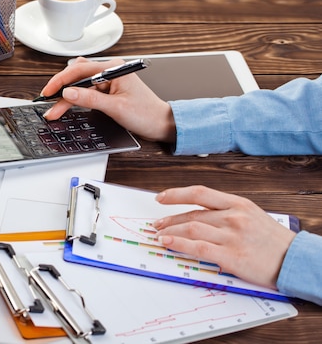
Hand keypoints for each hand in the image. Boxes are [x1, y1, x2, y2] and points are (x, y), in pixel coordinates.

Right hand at [40, 57, 175, 141]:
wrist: (161, 124)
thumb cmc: (146, 114)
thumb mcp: (115, 108)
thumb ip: (90, 99)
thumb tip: (69, 93)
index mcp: (113, 68)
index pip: (79, 70)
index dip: (61, 82)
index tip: (49, 92)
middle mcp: (110, 71)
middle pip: (77, 75)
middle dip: (60, 89)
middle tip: (48, 103)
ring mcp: (108, 81)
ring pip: (79, 84)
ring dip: (66, 96)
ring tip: (55, 109)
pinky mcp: (107, 91)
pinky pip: (86, 91)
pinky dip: (75, 99)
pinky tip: (67, 105)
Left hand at [153, 185, 296, 288]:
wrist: (295, 260)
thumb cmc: (273, 241)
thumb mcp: (252, 215)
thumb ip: (226, 212)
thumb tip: (199, 215)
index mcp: (238, 204)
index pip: (200, 193)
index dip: (176, 194)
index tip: (161, 197)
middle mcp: (233, 217)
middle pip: (192, 214)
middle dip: (170, 219)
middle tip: (157, 224)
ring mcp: (231, 236)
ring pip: (191, 228)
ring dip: (170, 231)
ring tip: (159, 235)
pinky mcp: (231, 255)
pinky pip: (198, 247)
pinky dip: (179, 244)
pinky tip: (168, 243)